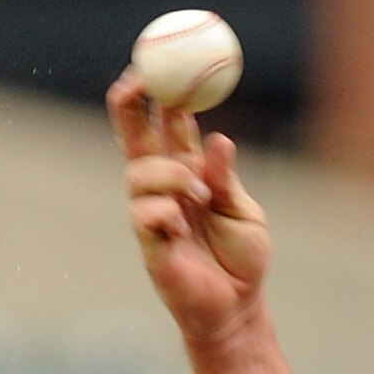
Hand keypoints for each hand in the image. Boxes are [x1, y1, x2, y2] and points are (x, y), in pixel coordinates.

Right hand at [109, 68, 269, 350]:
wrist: (238, 310)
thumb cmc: (243, 260)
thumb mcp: (244, 212)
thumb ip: (227, 179)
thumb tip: (219, 140)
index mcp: (189, 171)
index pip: (165, 122)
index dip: (160, 92)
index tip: (160, 63)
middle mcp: (164, 188)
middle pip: (133, 135)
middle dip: (129, 104)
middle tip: (137, 80)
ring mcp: (153, 214)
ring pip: (138, 173)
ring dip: (169, 175)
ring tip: (200, 196)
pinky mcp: (149, 244)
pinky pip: (143, 214)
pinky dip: (165, 212)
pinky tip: (182, 227)